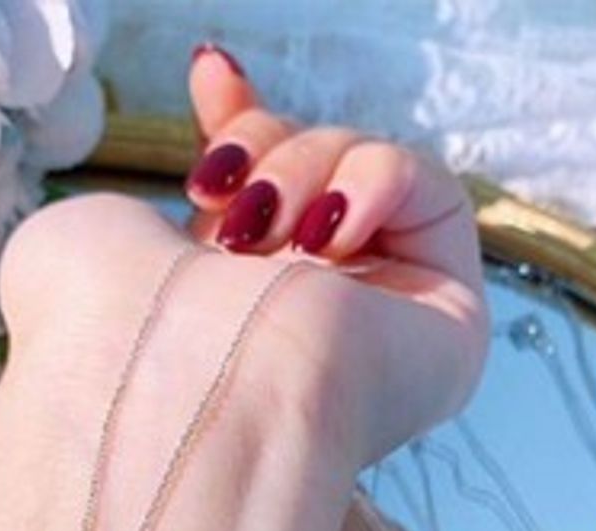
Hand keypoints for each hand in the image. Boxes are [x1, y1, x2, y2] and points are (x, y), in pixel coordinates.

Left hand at [0, 45, 487, 473]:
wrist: (196, 400)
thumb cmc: (149, 336)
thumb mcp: (148, 228)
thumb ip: (203, 159)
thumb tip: (215, 64)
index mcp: (263, 307)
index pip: (278, 192)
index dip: (251, 129)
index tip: (210, 81)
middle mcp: (332, 313)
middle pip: (321, 169)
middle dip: (269, 152)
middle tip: (225, 195)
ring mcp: (393, 314)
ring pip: (366, 169)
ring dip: (304, 174)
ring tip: (264, 235)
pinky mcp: (448, 309)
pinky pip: (425, 186)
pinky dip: (370, 186)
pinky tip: (329, 240)